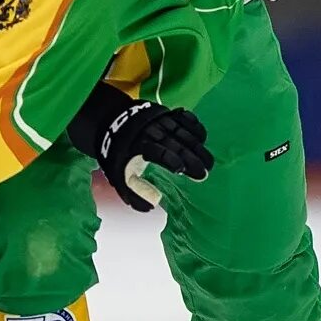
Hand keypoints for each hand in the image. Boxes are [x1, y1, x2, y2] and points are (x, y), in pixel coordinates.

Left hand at [96, 101, 212, 210]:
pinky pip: (184, 118)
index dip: (170, 159)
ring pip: (183, 133)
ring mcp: (160, 120)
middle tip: (204, 174)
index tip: (182, 170)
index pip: (157, 151)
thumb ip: (134, 193)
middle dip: (191, 159)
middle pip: (175, 145)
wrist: (112, 122)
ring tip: (208, 162)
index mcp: (138, 146)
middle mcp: (151, 131)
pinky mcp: (167, 113)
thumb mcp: (120, 176)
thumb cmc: (119, 155)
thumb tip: (151, 207)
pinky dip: (195, 126)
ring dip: (198, 147)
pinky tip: (202, 138)